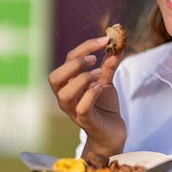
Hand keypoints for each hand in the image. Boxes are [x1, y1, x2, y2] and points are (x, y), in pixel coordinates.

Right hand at [48, 37, 125, 156]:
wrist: (112, 132)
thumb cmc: (105, 107)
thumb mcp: (106, 82)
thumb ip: (108, 67)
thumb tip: (116, 48)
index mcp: (69, 83)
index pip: (68, 59)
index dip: (86, 46)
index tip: (105, 39)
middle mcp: (66, 97)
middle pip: (55, 77)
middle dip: (74, 64)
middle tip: (94, 59)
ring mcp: (73, 110)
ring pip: (65, 93)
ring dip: (82, 79)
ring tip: (98, 76)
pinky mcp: (85, 121)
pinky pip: (82, 107)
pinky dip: (91, 94)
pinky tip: (101, 87)